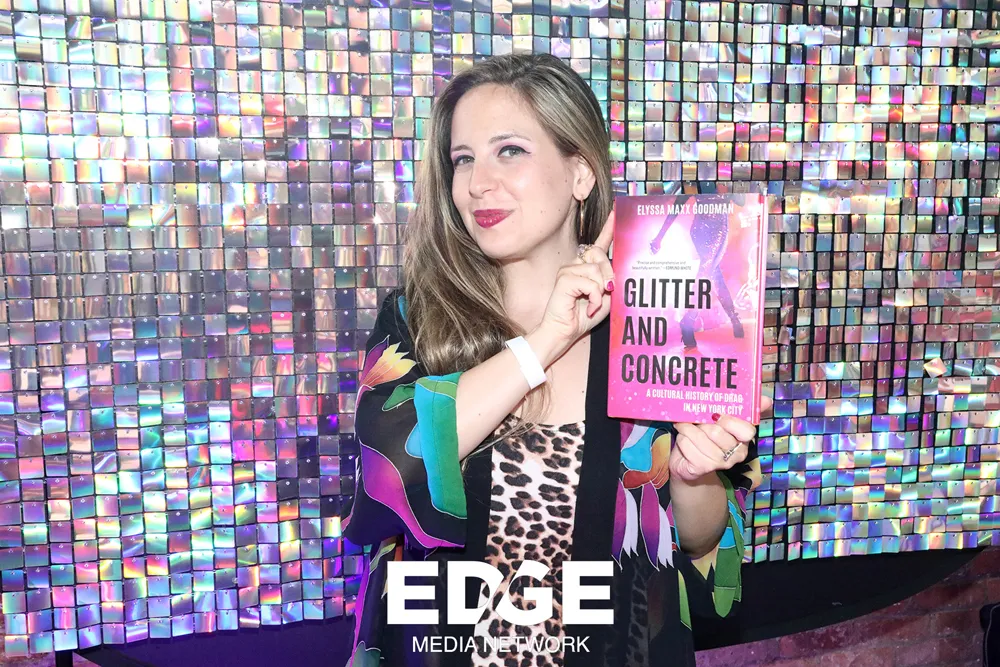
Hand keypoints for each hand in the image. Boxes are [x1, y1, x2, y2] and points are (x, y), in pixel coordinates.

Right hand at [528, 208, 615, 363]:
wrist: (564, 332)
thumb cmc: (583, 317)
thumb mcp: (605, 298)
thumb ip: (611, 282)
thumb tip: (613, 273)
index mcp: (587, 267)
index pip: (599, 243)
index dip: (609, 228)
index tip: (618, 211)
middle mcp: (576, 264)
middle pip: (600, 253)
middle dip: (609, 274)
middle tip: (607, 292)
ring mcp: (568, 269)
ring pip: (596, 268)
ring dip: (601, 290)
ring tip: (593, 303)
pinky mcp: (564, 278)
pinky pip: (590, 282)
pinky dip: (594, 297)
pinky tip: (588, 307)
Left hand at [669, 395, 772, 481]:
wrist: (689, 462)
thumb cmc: (707, 436)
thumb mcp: (723, 421)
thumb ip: (744, 409)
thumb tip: (767, 399)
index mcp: (744, 440)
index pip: (746, 431)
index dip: (730, 421)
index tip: (717, 415)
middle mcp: (736, 454)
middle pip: (716, 432)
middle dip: (701, 422)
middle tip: (696, 419)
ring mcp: (719, 463)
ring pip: (699, 437)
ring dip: (687, 428)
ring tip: (684, 426)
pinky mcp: (702, 468)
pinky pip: (687, 445)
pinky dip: (681, 438)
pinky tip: (683, 438)